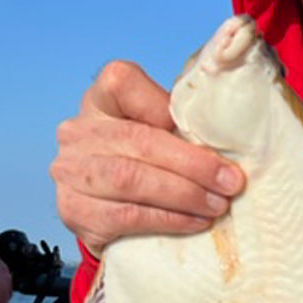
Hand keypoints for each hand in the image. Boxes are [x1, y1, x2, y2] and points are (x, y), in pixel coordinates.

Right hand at [51, 60, 244, 255]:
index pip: (122, 81)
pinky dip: (168, 220)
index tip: (203, 130)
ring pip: (132, 179)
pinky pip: (128, 215)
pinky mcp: (76, 212)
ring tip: (217, 204)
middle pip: (138, 139)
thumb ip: (178, 127)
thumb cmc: (143, 164)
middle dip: (193, 163)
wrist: (107, 215)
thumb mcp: (157, 134)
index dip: (162, 103)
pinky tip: (195, 222)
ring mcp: (71, 172)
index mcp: (99, 100)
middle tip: (230, 182)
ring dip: (184, 194)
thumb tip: (228, 145)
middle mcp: (78, 132)